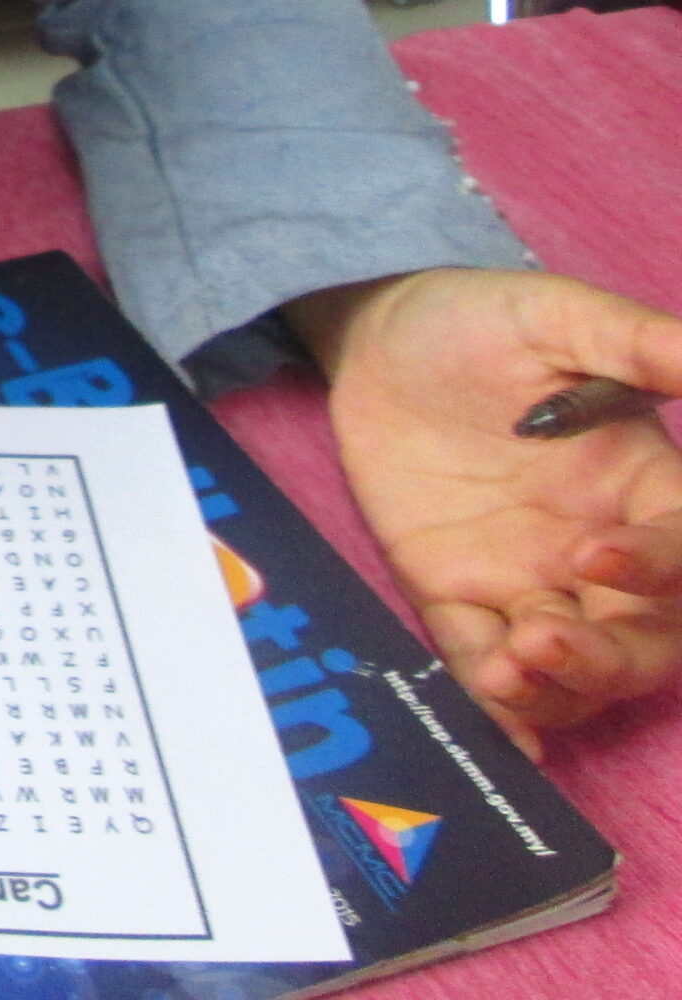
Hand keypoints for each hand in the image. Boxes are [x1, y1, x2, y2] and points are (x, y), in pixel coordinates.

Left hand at [289, 268, 681, 758]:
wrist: (375, 334)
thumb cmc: (479, 319)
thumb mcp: (563, 317)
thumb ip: (647, 346)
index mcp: (643, 490)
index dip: (658, 570)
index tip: (596, 554)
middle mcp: (596, 552)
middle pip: (642, 641)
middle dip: (609, 659)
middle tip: (546, 643)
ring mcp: (526, 578)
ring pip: (572, 668)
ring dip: (556, 685)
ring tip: (510, 670)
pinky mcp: (453, 591)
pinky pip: (480, 658)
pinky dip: (494, 699)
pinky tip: (496, 711)